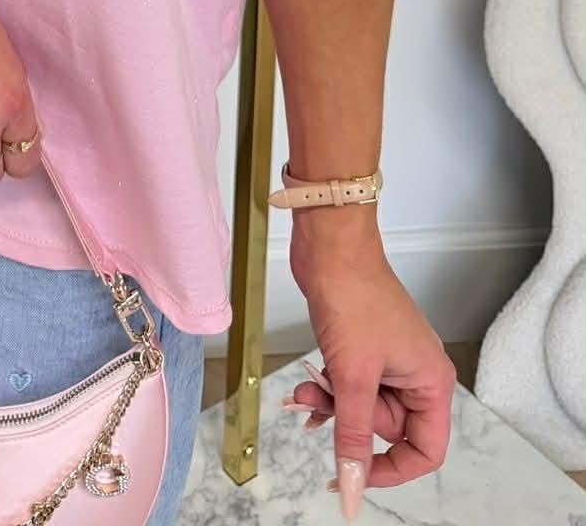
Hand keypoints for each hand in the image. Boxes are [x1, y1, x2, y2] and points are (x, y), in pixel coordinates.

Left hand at [286, 241, 456, 519]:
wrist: (330, 246)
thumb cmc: (354, 297)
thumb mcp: (353, 378)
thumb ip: (354, 439)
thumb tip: (353, 491)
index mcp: (431, 382)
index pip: (426, 450)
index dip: (392, 469)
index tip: (355, 472)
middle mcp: (416, 374)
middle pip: (388, 429)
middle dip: (350, 421)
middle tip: (323, 402)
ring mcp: (390, 361)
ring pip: (362, 408)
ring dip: (332, 403)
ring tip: (306, 389)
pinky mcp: (365, 349)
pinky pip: (350, 388)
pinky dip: (329, 389)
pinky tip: (307, 384)